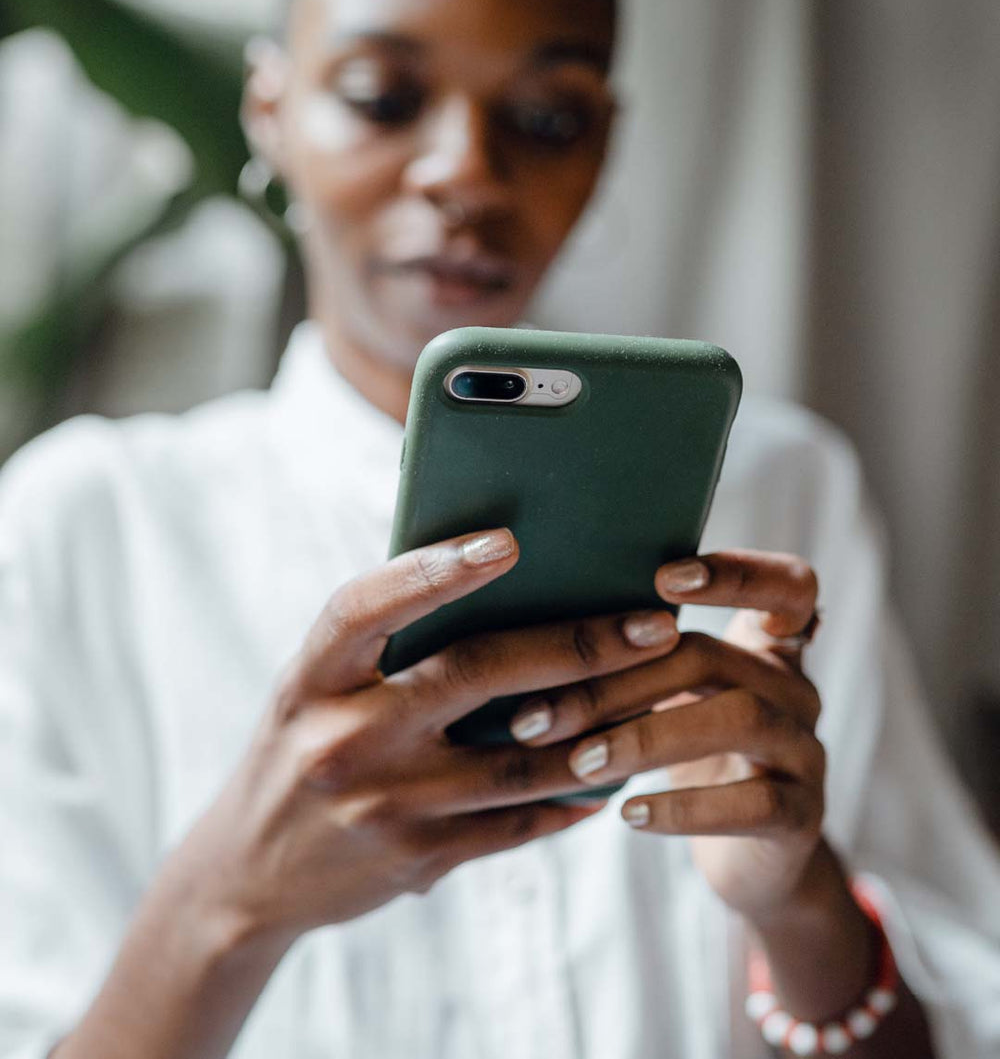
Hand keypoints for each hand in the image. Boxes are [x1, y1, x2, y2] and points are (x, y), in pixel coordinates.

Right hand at [161, 527, 683, 946]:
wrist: (246, 876)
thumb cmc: (299, 748)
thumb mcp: (315, 688)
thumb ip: (385, 645)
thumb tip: (499, 583)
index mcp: (312, 679)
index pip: (368, 608)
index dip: (435, 570)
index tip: (509, 541)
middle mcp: (342, 739)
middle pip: (475, 675)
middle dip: (577, 644)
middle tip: (653, 624)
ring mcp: (382, 806)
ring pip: (518, 761)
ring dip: (600, 727)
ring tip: (661, 692)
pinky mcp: (416, 859)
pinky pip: (515, 825)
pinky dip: (571, 798)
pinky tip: (614, 773)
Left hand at [508, 549, 824, 920]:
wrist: (751, 859)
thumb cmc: (690, 754)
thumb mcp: (672, 696)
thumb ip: (636, 654)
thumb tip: (527, 626)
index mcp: (766, 645)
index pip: (786, 584)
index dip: (736, 573)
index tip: (663, 577)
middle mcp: (795, 687)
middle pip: (713, 657)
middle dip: (619, 681)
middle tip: (540, 715)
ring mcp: (806, 750)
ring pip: (739, 719)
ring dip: (646, 737)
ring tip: (580, 762)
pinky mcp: (803, 815)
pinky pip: (753, 802)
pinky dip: (684, 807)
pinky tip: (628, 814)